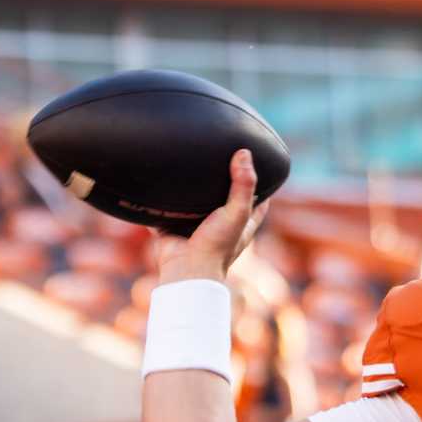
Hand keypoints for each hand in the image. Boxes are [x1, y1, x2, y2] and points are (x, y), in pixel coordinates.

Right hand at [154, 149, 269, 284]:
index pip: (258, 201)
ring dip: (192, 189)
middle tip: (220, 155)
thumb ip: (243, 184)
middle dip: (223, 181)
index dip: (261, 184)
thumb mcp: (237, 212)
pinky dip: (164, 199)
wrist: (184, 269)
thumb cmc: (216, 245)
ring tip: (190, 160)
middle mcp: (221, 225)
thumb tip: (244, 152)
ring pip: (195, 203)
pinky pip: (167, 210)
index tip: (259, 162)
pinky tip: (160, 178)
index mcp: (242, 224)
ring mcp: (196, 226)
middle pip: (225, 198)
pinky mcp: (173, 227)